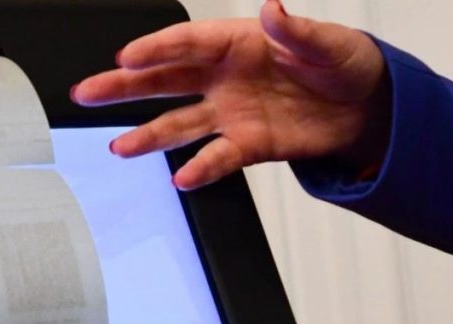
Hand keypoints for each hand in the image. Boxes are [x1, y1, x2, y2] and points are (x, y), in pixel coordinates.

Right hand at [71, 0, 390, 189]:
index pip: (187, 44)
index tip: (126, 58)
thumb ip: (296, 30)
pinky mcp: (245, 145)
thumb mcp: (329, 42)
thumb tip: (273, 8)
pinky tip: (181, 177)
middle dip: (124, 87)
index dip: (156, 49)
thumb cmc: (344, 64)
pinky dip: (201, 168)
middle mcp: (224, 79)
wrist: (364, 109)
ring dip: (149, 136)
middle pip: (164, 81)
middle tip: (88, 94)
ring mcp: (230, 114)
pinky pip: (217, 158)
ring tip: (120, 147)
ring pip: (179, 124)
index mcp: (237, 43)